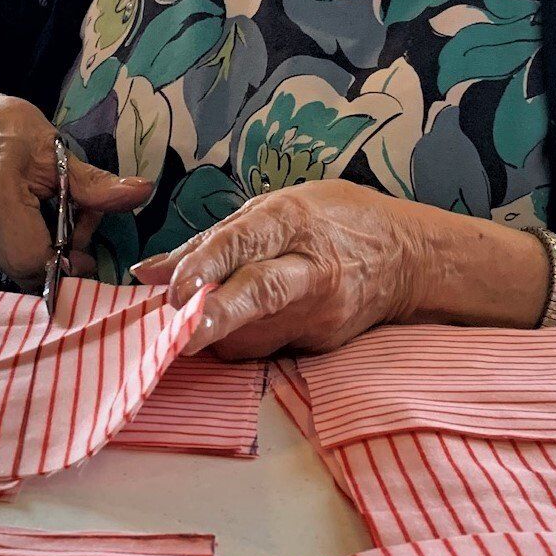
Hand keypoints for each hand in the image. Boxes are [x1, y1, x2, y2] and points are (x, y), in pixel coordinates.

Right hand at [0, 91, 152, 288]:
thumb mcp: (59, 151)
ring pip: (17, 267)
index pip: (32, 257)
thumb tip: (142, 191)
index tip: (87, 250)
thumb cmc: (13, 130)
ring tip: (60, 217)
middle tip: (79, 224)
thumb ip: (96, 183)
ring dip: (47, 252)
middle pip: (25, 268)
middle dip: (61, 257)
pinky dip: (31, 246)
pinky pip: (7, 258)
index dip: (65, 262)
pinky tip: (38, 221)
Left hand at [130, 180, 421, 358]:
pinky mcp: (321, 343)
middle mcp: (310, 268)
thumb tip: (147, 272)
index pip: (245, 242)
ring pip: (254, 333)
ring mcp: (320, 312)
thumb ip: (210, 240)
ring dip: (215, 332)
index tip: (174, 288)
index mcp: (293, 221)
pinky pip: (266, 347)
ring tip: (195, 320)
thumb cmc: (334, 220)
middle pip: (260, 294)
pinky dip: (241, 340)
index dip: (207, 265)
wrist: (408, 258)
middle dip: (218, 316)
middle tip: (180, 337)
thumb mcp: (276, 208)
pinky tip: (235, 327)